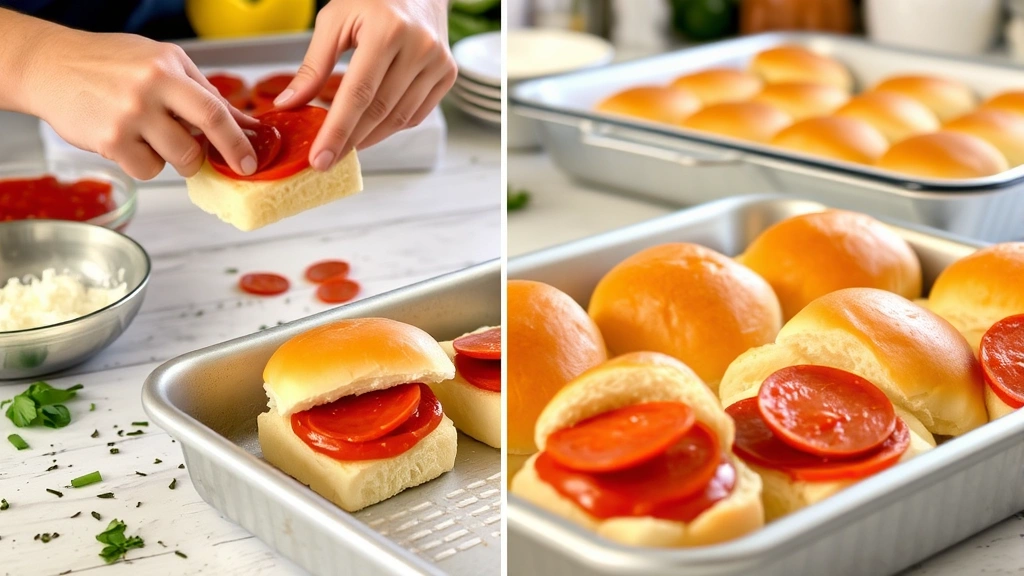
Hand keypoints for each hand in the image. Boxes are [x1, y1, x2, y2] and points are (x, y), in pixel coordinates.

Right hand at [22, 28, 257, 179]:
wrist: (50, 65)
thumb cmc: (109, 63)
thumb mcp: (162, 63)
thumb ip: (203, 92)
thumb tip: (244, 124)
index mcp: (167, 67)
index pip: (215, 110)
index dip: (238, 141)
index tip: (251, 162)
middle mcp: (148, 89)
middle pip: (199, 141)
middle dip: (212, 157)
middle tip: (208, 156)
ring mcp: (128, 116)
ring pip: (177, 160)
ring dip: (176, 157)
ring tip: (155, 135)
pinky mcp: (109, 141)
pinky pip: (147, 170)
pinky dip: (146, 163)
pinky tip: (131, 142)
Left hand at [275, 0, 456, 169]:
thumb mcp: (335, 20)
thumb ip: (313, 64)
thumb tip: (291, 104)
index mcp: (387, 29)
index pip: (358, 94)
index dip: (337, 131)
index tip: (321, 159)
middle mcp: (419, 47)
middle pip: (379, 111)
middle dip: (350, 140)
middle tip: (326, 160)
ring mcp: (438, 62)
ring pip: (400, 118)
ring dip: (370, 137)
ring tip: (346, 143)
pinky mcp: (448, 73)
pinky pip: (416, 114)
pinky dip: (391, 126)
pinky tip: (372, 126)